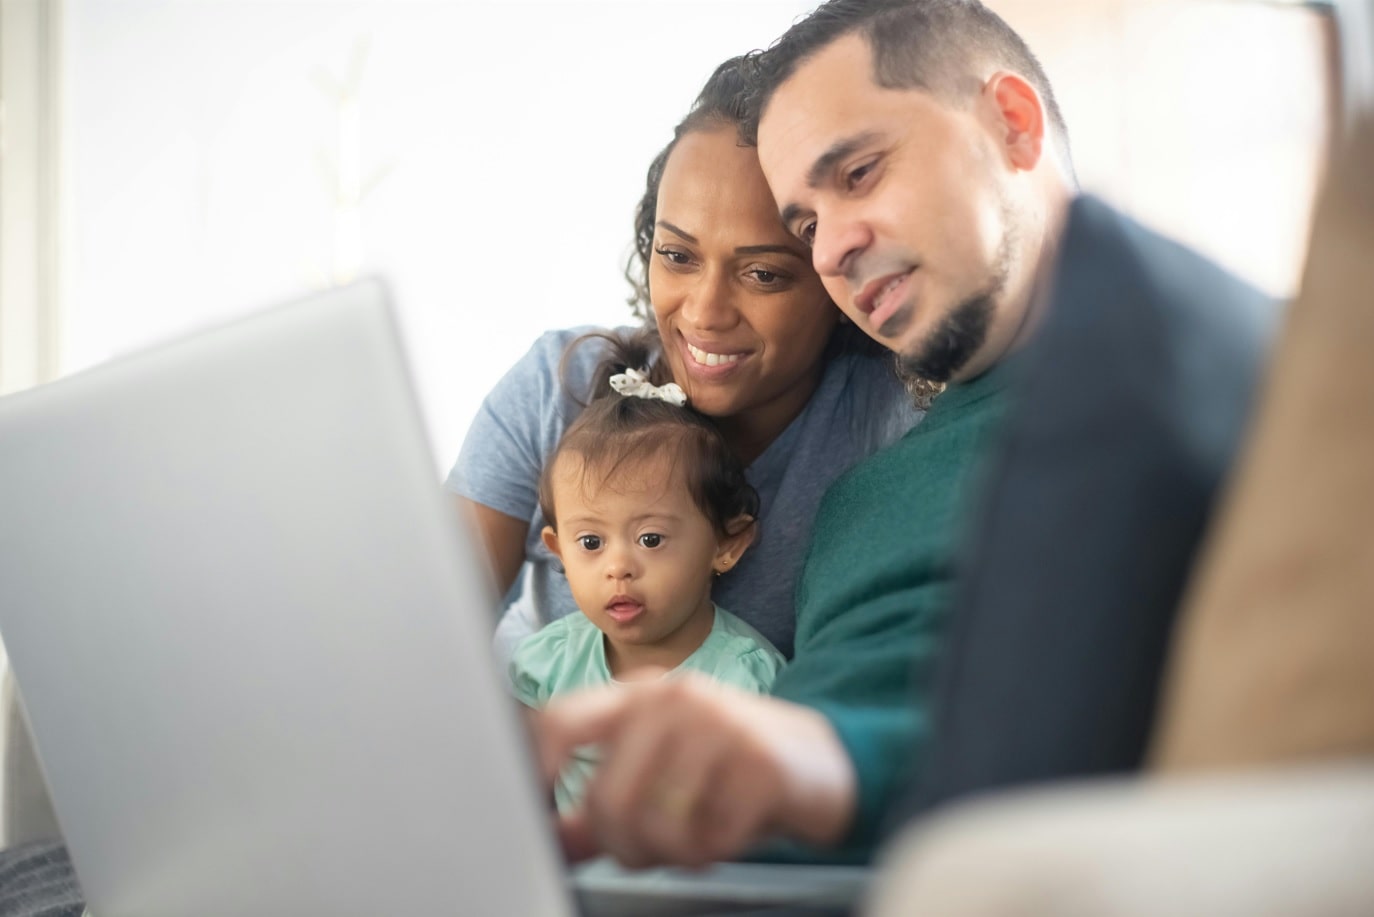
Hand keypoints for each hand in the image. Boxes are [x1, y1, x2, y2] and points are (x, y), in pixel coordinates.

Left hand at [533, 674, 855, 868]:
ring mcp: (719, 729)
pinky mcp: (759, 765)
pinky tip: (730, 832)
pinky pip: (710, 840)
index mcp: (639, 696)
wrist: (824, 757)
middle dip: (621, 845)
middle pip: (607, 798)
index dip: (534, 772)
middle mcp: (674, 702)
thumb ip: (602, 801)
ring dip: (671, 853)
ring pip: (655, 825)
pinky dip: (714, 852)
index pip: (560, 722)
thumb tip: (550, 837)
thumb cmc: (731, 762)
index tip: (534, 815)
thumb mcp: (663, 769)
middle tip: (646, 851)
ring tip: (693, 840)